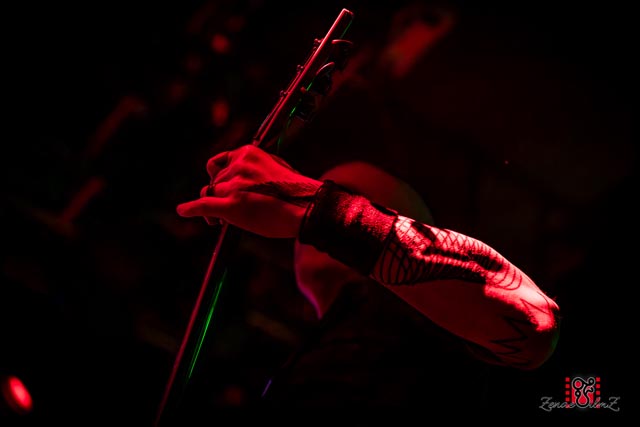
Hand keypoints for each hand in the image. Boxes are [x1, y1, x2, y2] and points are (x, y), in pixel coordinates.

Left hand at [176, 145, 321, 237]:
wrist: (307, 208)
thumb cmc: (295, 192)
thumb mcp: (275, 166)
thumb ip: (254, 168)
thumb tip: (238, 175)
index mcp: (247, 153)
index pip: (220, 163)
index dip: (219, 177)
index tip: (224, 186)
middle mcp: (238, 166)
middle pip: (215, 182)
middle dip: (219, 195)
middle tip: (228, 211)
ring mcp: (234, 186)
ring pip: (211, 195)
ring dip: (213, 208)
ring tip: (223, 220)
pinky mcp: (232, 206)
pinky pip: (203, 205)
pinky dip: (191, 209)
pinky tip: (183, 211)